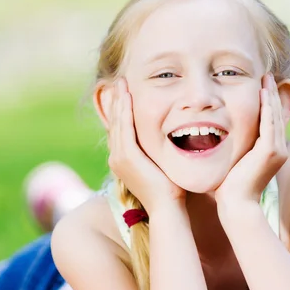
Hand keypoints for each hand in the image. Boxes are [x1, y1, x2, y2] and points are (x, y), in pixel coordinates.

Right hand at [107, 78, 185, 213]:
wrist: (168, 207)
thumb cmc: (171, 189)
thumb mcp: (161, 164)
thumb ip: (159, 150)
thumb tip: (174, 135)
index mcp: (123, 160)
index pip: (120, 129)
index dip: (121, 109)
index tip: (125, 92)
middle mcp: (116, 158)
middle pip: (115, 122)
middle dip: (117, 101)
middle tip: (119, 81)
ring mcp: (119, 158)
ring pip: (117, 122)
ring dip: (119, 101)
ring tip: (121, 83)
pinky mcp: (126, 157)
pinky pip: (124, 128)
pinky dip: (124, 111)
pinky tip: (126, 96)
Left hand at [215, 73, 287, 205]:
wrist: (235, 204)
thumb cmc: (230, 187)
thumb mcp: (236, 161)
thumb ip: (237, 148)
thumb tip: (222, 137)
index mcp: (272, 152)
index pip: (271, 121)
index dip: (268, 103)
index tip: (262, 86)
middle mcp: (279, 150)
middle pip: (276, 115)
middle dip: (271, 94)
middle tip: (266, 75)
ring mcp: (277, 151)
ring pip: (275, 116)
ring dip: (270, 96)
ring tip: (266, 78)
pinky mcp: (271, 152)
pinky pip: (270, 123)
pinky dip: (267, 107)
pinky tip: (263, 93)